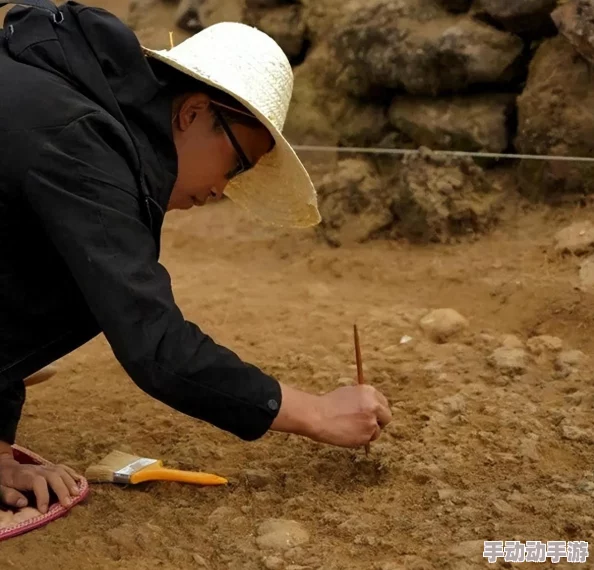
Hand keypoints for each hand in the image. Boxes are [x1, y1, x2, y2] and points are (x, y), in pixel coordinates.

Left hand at [0, 455, 81, 513]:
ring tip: (76, 494)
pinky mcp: (50, 467)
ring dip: (70, 483)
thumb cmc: (3, 482)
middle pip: (53, 476)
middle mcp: (38, 469)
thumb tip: (23, 503)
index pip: (38, 482)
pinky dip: (72, 474)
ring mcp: (45, 467)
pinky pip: (63, 468)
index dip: (43, 496)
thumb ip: (9, 496)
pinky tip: (79, 481)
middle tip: (67, 504)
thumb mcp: (0, 489)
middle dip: (62, 490)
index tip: (44, 511)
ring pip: (61, 472)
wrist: (6, 468)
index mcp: (24, 475)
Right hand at [271, 383, 391, 448]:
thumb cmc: (328, 404)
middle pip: (386, 417)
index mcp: (369, 392)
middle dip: (379, 422)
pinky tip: (348, 434)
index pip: (383, 403)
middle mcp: (374, 405)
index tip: (373, 415)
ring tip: (350, 429)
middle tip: (367, 426)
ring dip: (368, 432)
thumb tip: (373, 406)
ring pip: (377, 431)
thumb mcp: (348, 393)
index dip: (378, 410)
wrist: (318, 416)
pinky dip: (360, 440)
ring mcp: (372, 420)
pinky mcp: (368, 434)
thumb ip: (363, 399)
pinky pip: (368, 440)